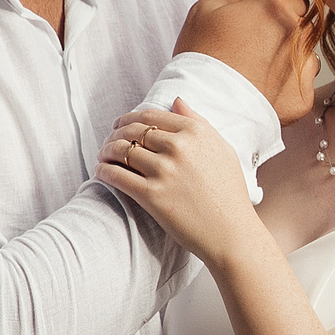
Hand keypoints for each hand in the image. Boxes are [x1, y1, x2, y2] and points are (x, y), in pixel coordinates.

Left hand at [102, 100, 257, 264]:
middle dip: (115, 134)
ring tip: (104, 156)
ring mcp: (164, 171)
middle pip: (133, 131)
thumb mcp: (223, 149)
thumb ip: (199, 123)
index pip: (151, 116)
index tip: (121, 125)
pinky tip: (102, 172)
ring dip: (106, 151)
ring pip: (121, 150)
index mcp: (196, 133)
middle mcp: (179, 147)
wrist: (232, 232)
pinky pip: (117, 175)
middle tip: (109, 141)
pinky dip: (104, 171)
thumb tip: (176, 101)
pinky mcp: (152, 195)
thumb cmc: (230, 193)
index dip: (130, 118)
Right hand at [178, 0, 317, 125]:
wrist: (202, 109)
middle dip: (283, 27)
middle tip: (250, 43)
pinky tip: (261, 88)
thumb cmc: (201, 53)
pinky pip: (303, 83)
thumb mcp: (209, 7)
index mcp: (279, 6)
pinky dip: (286, 85)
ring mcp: (305, 69)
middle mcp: (300, 35)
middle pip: (303, 21)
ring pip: (305, 52)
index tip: (255, 14)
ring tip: (254, 68)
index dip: (275, 0)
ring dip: (288, 55)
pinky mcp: (304, 98)